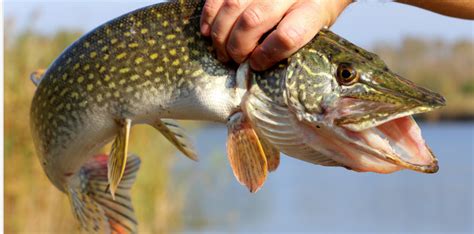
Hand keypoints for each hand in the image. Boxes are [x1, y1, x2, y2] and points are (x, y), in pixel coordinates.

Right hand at [200, 0, 351, 70]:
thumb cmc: (312, 7)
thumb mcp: (316, 27)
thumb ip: (293, 43)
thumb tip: (258, 65)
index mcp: (313, 8)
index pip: (287, 36)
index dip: (266, 55)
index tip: (256, 64)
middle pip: (253, 20)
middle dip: (238, 46)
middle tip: (234, 60)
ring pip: (233, 6)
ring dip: (221, 33)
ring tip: (221, 51)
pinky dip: (209, 15)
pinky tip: (207, 31)